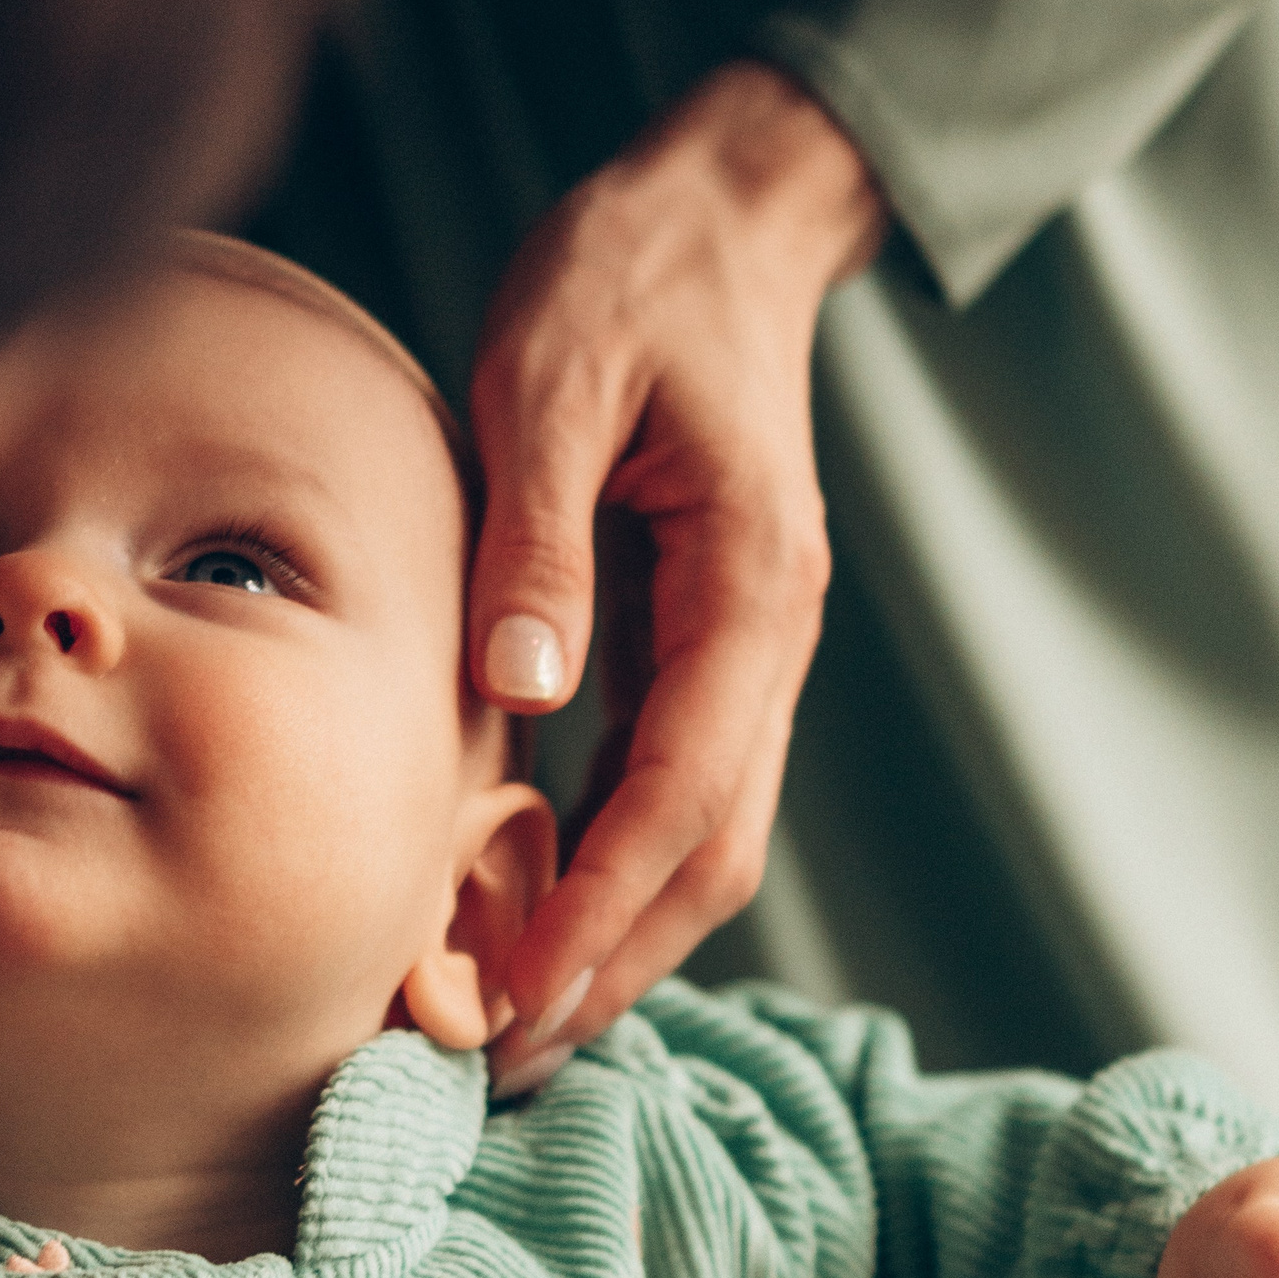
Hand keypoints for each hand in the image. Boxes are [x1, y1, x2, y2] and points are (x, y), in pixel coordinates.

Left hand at [472, 60, 885, 1095]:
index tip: (521, 994)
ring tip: (516, 1016)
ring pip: (706, 832)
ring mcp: (751, 645)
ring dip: (622, 933)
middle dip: (618, 961)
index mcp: (751, 583)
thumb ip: (540, 536)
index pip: (683, 789)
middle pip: (715, 847)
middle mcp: (771, 636)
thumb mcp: (554, 378)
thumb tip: (523, 692)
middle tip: (506, 1054)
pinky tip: (543, 907)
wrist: (720, 223)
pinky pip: (676, 782)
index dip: (603, 906)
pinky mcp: (710, 640)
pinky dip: (616, 863)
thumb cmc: (631, 280)